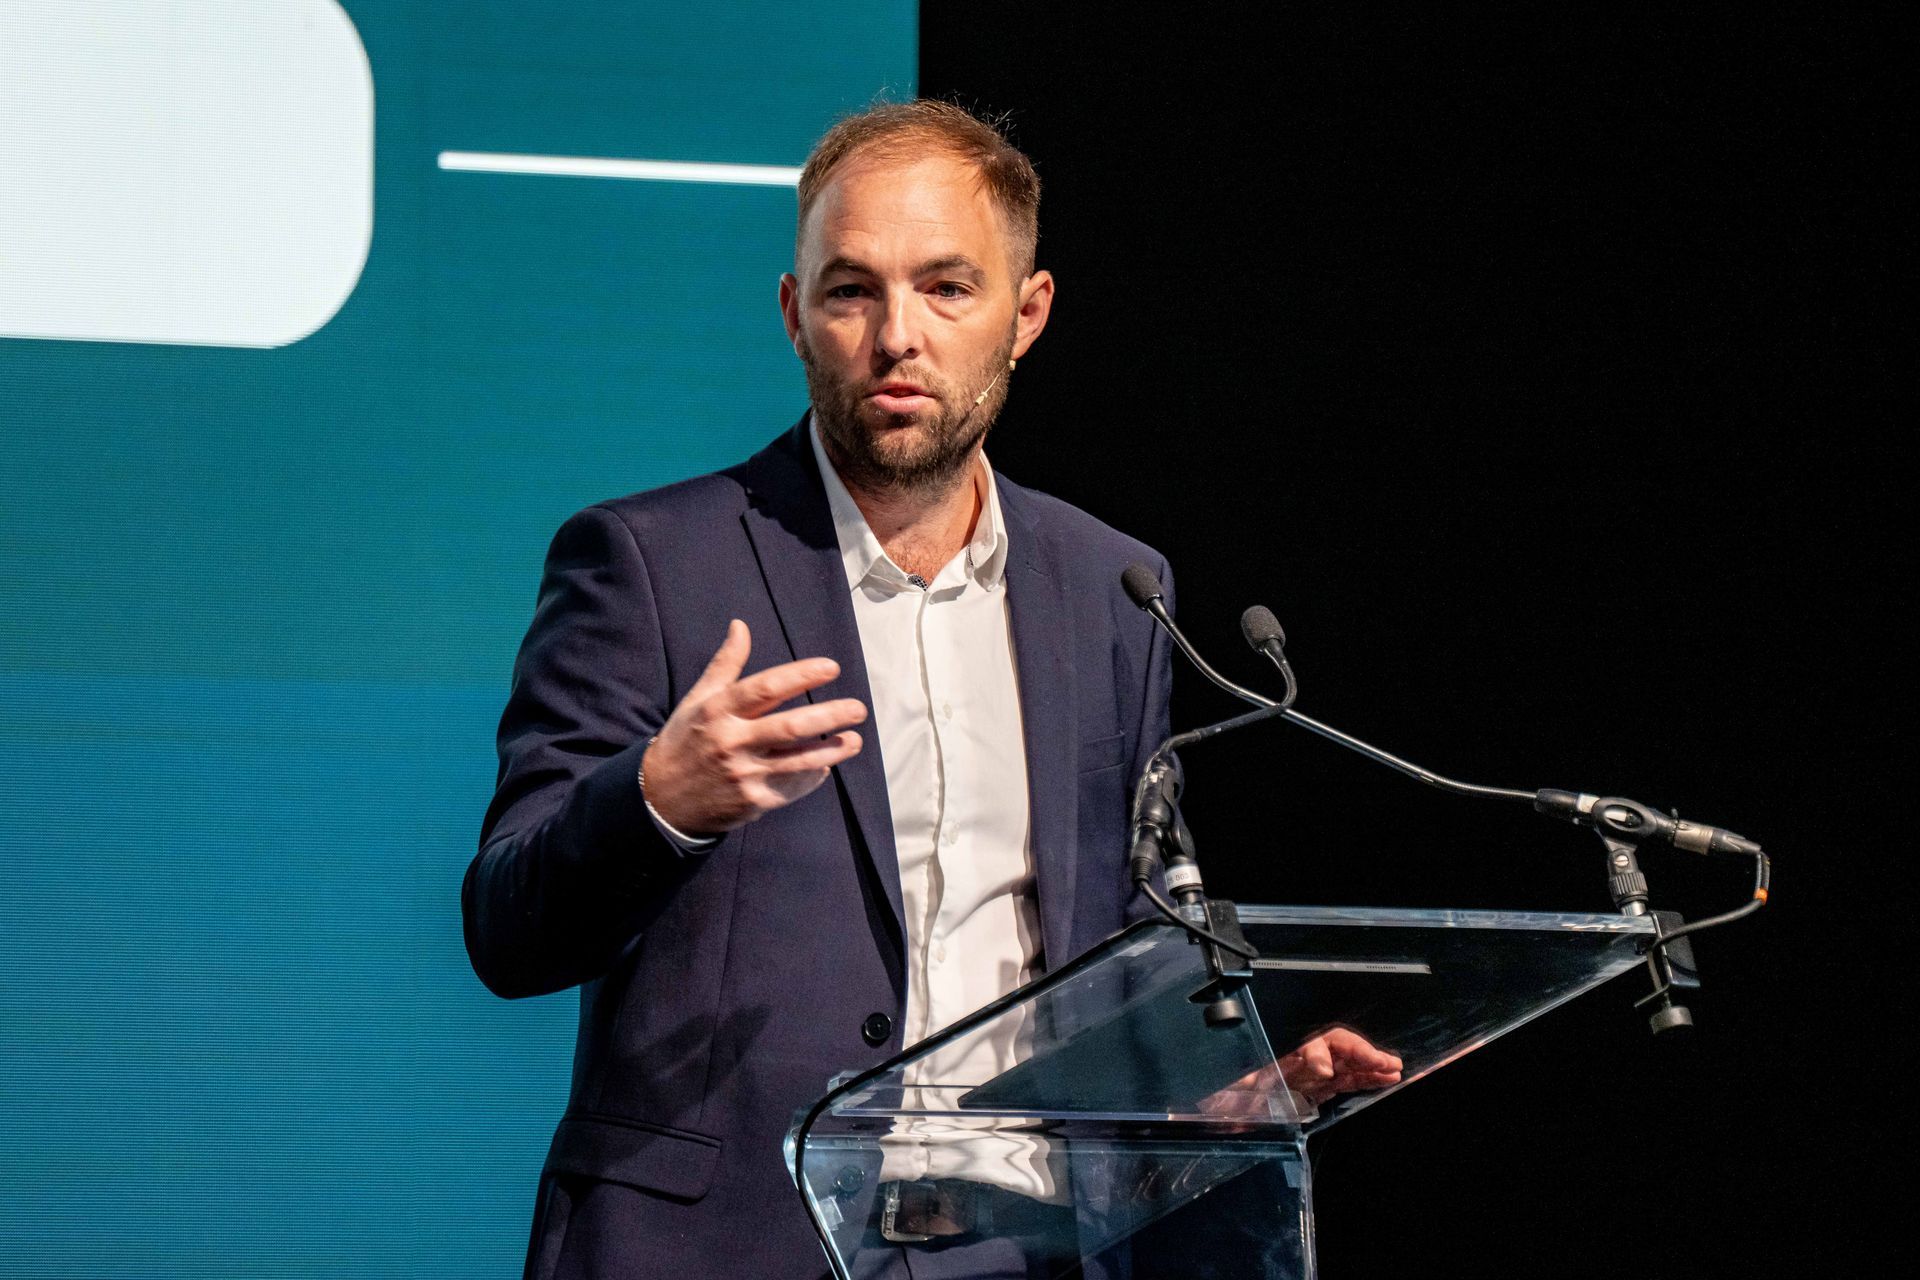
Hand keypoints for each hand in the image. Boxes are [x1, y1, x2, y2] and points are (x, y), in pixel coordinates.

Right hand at [641, 620, 866, 836]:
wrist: (662, 799)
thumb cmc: (686, 740)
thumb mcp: (698, 699)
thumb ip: (725, 664)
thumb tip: (741, 625)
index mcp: (718, 711)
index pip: (766, 688)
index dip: (801, 676)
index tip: (831, 667)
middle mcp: (732, 742)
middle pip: (790, 727)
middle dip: (829, 716)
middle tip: (859, 708)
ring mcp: (744, 775)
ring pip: (799, 761)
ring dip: (832, 750)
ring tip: (855, 739)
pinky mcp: (753, 802)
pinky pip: (792, 786)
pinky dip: (813, 775)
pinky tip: (827, 764)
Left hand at [1200, 1029, 1401, 1126]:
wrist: (1224, 1111)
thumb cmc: (1225, 1099)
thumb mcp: (1224, 1094)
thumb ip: (1225, 1095)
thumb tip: (1211, 1098)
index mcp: (1273, 1058)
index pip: (1298, 1046)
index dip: (1316, 1054)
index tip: (1325, 1072)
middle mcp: (1296, 1062)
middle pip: (1332, 1047)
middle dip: (1358, 1052)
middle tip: (1382, 1062)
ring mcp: (1311, 1074)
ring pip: (1346, 1062)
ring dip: (1371, 1064)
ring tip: (1394, 1068)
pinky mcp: (1322, 1089)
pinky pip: (1349, 1079)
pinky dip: (1369, 1078)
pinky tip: (1386, 1079)